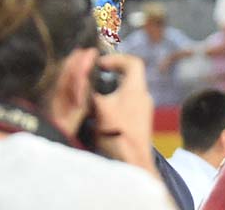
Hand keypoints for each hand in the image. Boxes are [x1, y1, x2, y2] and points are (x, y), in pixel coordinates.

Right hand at [93, 53, 156, 174]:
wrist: (133, 164)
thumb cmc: (117, 134)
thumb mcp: (99, 108)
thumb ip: (90, 91)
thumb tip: (81, 79)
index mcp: (136, 88)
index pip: (133, 62)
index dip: (117, 58)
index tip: (101, 64)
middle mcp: (143, 97)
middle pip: (129, 76)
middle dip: (111, 75)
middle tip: (95, 78)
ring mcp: (144, 112)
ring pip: (128, 92)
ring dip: (112, 91)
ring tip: (95, 97)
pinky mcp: (140, 125)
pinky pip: (128, 105)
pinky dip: (115, 104)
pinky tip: (101, 115)